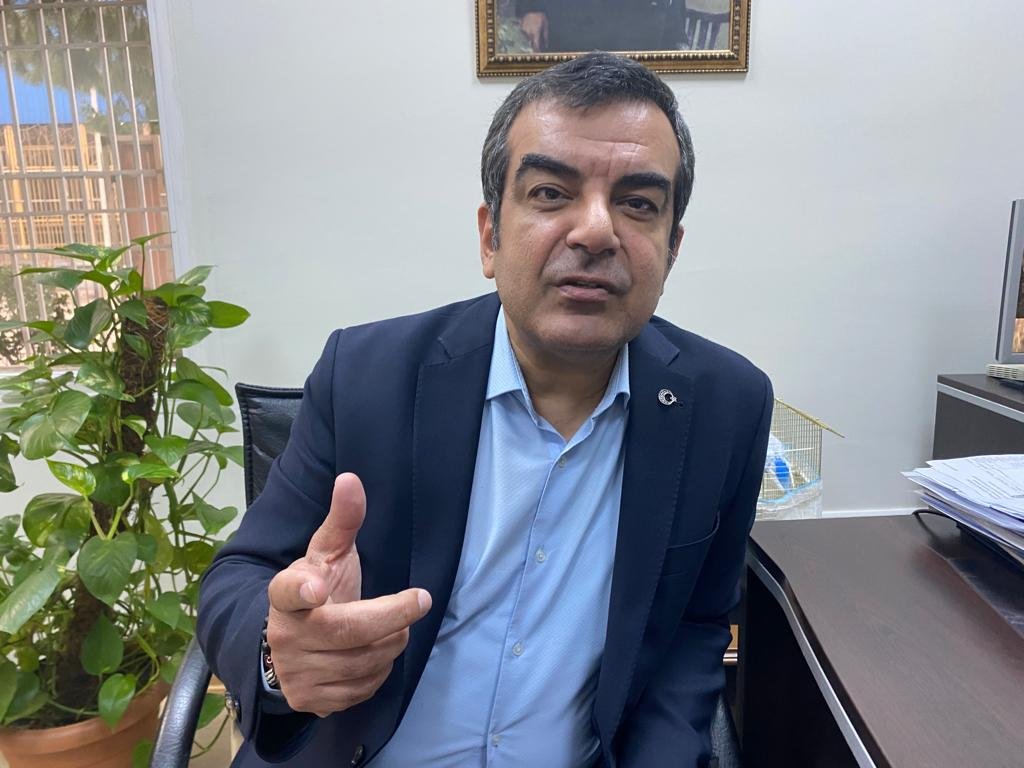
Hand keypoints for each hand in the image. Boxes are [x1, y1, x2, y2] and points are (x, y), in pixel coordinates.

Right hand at [266, 473, 431, 716]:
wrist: (287, 645)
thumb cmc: (317, 589)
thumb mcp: (327, 554)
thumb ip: (342, 521)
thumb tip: (351, 479)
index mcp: (285, 595)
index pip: (287, 590)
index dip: (301, 589)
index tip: (315, 588)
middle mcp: (286, 636)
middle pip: (350, 631)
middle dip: (393, 617)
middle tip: (418, 602)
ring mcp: (297, 673)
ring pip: (363, 663)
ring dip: (392, 643)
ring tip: (395, 627)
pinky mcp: (311, 702)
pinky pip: (362, 689)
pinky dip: (379, 671)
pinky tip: (376, 654)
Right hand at [520, 11, 547, 50]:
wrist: (531, 8)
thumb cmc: (540, 17)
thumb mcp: (546, 26)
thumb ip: (545, 36)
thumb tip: (546, 45)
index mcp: (535, 32)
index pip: (536, 45)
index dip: (537, 50)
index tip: (538, 53)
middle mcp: (529, 32)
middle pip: (532, 41)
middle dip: (535, 40)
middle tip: (537, 34)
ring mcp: (524, 30)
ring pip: (528, 37)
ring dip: (531, 36)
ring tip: (534, 28)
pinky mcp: (520, 27)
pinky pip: (524, 33)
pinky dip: (527, 32)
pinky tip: (530, 26)